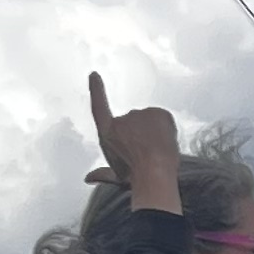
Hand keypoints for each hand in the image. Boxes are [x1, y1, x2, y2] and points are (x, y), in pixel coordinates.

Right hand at [87, 73, 183, 213]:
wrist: (153, 171)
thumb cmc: (134, 176)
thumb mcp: (117, 176)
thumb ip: (103, 174)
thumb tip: (87, 178)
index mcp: (108, 133)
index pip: (99, 106)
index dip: (97, 90)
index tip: (95, 75)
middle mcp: (121, 119)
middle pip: (133, 124)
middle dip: (141, 135)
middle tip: (147, 155)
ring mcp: (139, 114)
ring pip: (150, 122)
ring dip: (154, 133)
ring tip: (156, 151)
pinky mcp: (157, 112)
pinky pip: (163, 119)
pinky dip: (166, 129)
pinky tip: (165, 143)